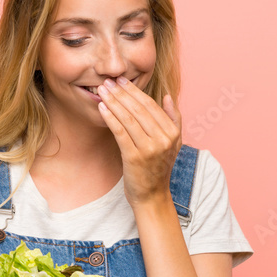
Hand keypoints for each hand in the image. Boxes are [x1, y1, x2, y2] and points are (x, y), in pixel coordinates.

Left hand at [96, 76, 181, 207]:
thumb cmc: (158, 167)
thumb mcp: (174, 143)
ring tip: (102, 91)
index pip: (151, 105)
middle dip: (121, 93)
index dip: (135, 91)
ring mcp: (149, 149)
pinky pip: (120, 132)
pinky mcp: (134, 157)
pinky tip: (102, 108)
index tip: (122, 80)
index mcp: (173, 132)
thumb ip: (174, 119)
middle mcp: (163, 139)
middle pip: (139, 109)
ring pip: (129, 118)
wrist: (152, 195)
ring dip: (113, 102)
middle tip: (108, 81)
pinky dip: (110, 118)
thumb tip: (167, 96)